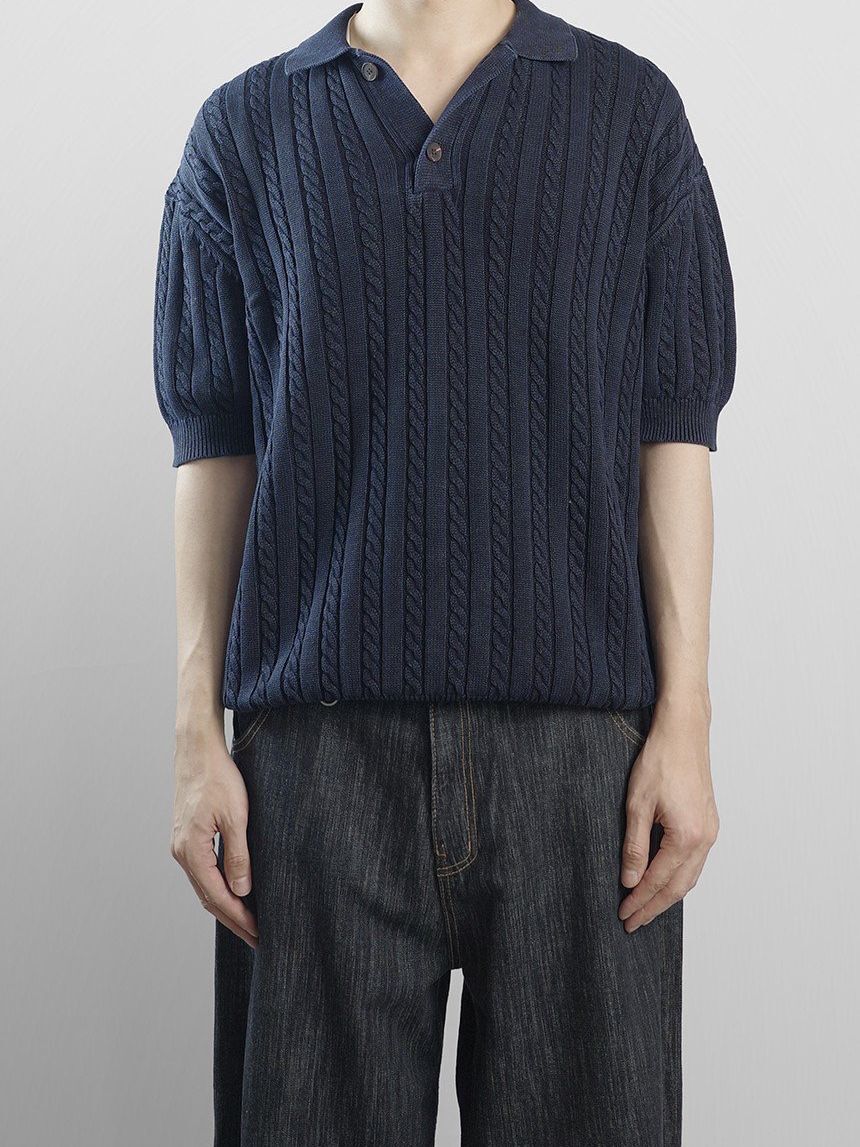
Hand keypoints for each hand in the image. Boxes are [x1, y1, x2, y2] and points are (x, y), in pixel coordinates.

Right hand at [170, 721, 257, 948]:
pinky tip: (234, 892)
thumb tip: (242, 891)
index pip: (218, 897)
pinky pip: (203, 872)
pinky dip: (218, 888)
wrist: (197, 750)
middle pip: (209, 899)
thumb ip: (239, 855)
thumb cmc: (218, 777)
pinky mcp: (187, 837)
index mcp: (191, 852)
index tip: (260, 934)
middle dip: (234, 921)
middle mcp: (182, 853)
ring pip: (205, 887)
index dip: (240, 918)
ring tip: (249, 923)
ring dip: (226, 907)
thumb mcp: (236, 816)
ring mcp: (182, 846)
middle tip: (258, 939)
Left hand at [618, 698, 718, 932]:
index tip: (624, 915)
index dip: (639, 901)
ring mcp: (710, 831)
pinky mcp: (709, 822)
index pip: (658, 881)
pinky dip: (679, 877)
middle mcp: (705, 838)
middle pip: (678, 887)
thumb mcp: (637, 804)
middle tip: (633, 922)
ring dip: (667, 895)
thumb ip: (635, 846)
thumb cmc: (660, 760)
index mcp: (687, 837)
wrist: (684, 732)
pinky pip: (695, 861)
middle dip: (654, 907)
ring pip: (689, 876)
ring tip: (646, 908)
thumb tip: (630, 880)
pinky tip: (664, 880)